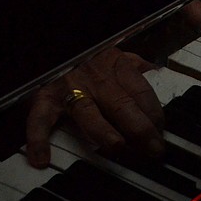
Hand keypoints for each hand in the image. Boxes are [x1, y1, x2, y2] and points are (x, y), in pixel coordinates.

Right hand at [25, 47, 163, 167]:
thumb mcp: (116, 53)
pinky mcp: (44, 98)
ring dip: (104, 131)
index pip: (142, 92)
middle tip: (154, 150)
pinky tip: (42, 159)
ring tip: (117, 147)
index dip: (155, 114)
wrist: (54, 41)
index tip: (162, 133)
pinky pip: (40, 119)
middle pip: (121, 105)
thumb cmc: (89, 54)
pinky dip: (38, 138)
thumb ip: (136, 65)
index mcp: (116, 67)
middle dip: (140, 129)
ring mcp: (69, 90)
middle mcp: (95, 80)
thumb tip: (157, 74)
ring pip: (88, 113)